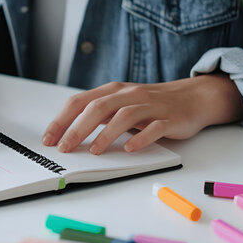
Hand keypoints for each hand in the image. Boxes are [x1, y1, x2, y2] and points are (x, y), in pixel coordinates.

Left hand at [42, 74, 242, 153]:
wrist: (193, 97)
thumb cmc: (151, 104)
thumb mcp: (121, 104)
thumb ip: (98, 115)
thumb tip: (67, 133)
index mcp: (113, 91)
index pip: (80, 102)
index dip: (62, 120)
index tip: (49, 139)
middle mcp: (130, 95)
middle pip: (98, 108)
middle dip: (78, 128)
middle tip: (65, 148)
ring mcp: (150, 106)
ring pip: (124, 116)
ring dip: (106, 133)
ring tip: (94, 151)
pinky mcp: (170, 118)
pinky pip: (154, 127)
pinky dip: (140, 137)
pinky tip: (129, 148)